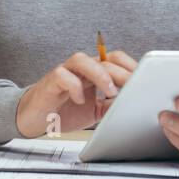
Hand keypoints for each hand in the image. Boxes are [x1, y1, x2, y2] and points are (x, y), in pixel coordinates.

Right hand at [16, 50, 136, 137]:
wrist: (32, 119)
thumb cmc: (63, 111)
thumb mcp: (96, 112)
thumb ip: (112, 106)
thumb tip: (134, 105)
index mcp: (94, 74)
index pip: (115, 60)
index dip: (131, 67)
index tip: (146, 81)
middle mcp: (81, 70)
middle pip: (104, 59)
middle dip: (122, 72)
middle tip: (134, 88)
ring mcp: (65, 73)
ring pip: (82, 60)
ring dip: (100, 74)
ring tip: (109, 91)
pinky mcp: (50, 82)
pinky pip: (62, 75)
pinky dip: (74, 86)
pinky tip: (80, 99)